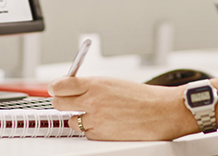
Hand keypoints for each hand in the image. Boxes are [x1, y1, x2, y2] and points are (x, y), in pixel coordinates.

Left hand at [49, 76, 196, 140]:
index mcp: (96, 84)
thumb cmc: (143, 96)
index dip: (56, 87)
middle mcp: (93, 102)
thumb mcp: (114, 83)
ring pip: (72, 121)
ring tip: (97, 113)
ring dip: (79, 117)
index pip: (60, 85)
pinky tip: (106, 122)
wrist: (162, 112)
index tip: (56, 88)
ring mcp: (95, 120)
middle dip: (63, 102)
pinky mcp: (100, 135)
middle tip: (70, 101)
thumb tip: (73, 88)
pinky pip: (86, 132)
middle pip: (59, 103)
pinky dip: (92, 128)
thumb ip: (91, 85)